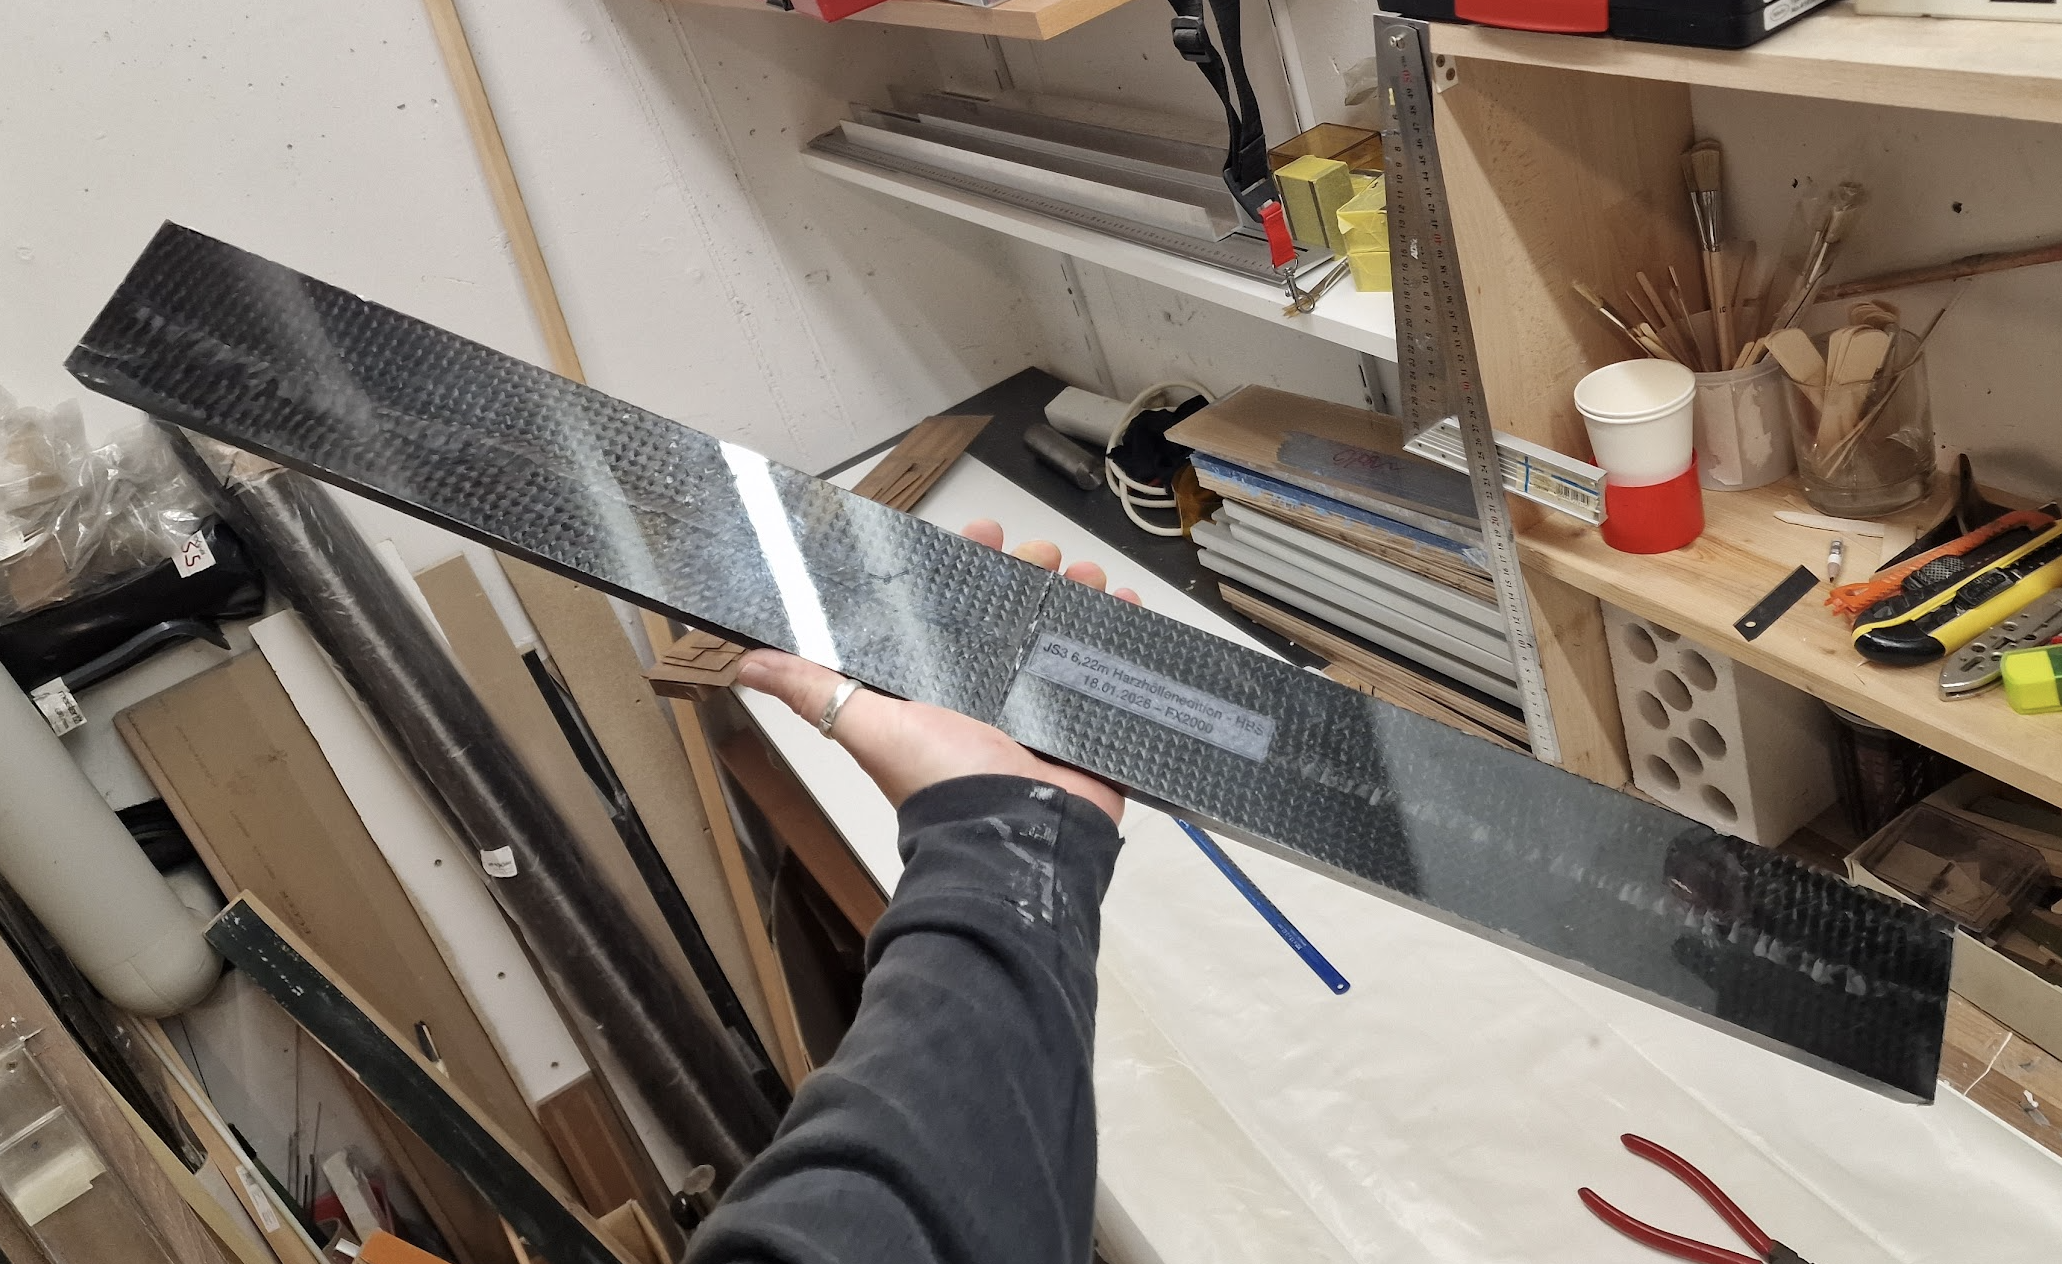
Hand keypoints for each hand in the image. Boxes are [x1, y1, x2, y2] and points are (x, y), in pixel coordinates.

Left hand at [734, 519, 1139, 824]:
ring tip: (1091, 573)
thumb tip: (743, 663)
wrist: (1012, 838)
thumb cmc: (940, 780)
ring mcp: (1044, 706)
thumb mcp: (869, 725)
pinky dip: (1121, 632)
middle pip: (1017, 611)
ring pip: (1064, 630)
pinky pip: (1108, 667)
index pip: (956, 606)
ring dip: (1079, 592)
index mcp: (945, 683)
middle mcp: (993, 690)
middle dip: (1033, 571)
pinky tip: (1126, 604)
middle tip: (1046, 551)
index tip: (986, 531)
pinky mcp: (1087, 724)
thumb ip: (815, 690)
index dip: (970, 564)